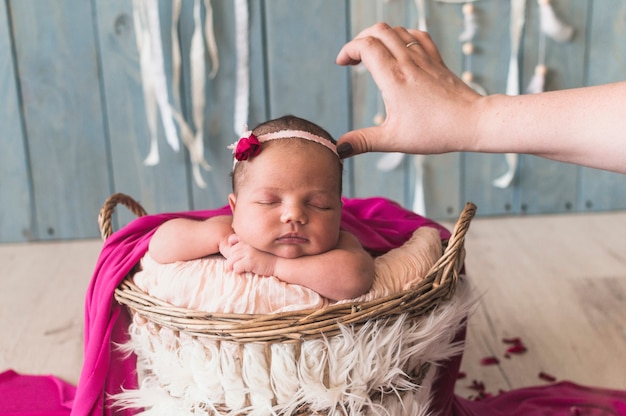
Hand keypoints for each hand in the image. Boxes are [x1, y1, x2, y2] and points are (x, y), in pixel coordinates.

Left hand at [220, 234, 276, 276]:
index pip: (231, 239)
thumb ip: (248, 246)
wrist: (280, 262)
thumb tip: (234, 248)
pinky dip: (238, 271)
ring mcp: (247, 252)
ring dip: (233, 266)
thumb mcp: (259, 247)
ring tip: (239, 269)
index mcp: (248, 239)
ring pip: (231, 260)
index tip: (235, 254)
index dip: (231, 247)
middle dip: (232, 259)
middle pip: (230, 251)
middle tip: (236, 265)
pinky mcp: (249, 261)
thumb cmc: (270, 256)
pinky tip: (244, 271)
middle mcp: (246, 244)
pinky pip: (236, 267)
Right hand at [335, 23, 480, 156]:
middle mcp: (408, 62)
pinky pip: (417, 35)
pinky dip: (402, 36)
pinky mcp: (436, 60)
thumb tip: (339, 149)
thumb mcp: (394, 140)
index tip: (342, 63)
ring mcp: (424, 58)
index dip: (348, 49)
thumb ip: (364, 142)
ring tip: (372, 54)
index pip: (365, 46)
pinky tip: (399, 50)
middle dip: (360, 39)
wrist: (473, 122)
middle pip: (378, 30)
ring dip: (379, 36)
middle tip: (353, 58)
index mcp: (393, 78)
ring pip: (397, 30)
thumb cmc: (436, 131)